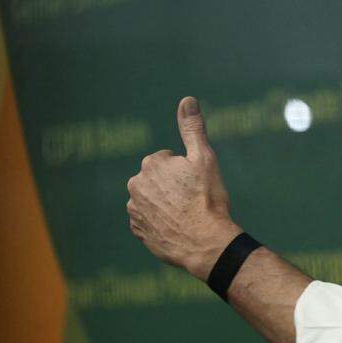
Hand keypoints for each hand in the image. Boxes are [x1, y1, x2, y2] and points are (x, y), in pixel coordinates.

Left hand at [127, 96, 241, 280]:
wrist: (204, 242)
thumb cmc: (207, 198)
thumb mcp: (205, 158)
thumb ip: (192, 128)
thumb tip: (187, 100)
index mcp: (151, 164)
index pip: (169, 161)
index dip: (187, 172)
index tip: (197, 184)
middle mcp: (136, 184)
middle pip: (159, 180)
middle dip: (173, 186)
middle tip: (193, 199)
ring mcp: (134, 210)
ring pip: (153, 200)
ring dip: (166, 204)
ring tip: (186, 215)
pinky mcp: (137, 230)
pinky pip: (149, 220)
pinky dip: (161, 222)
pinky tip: (177, 227)